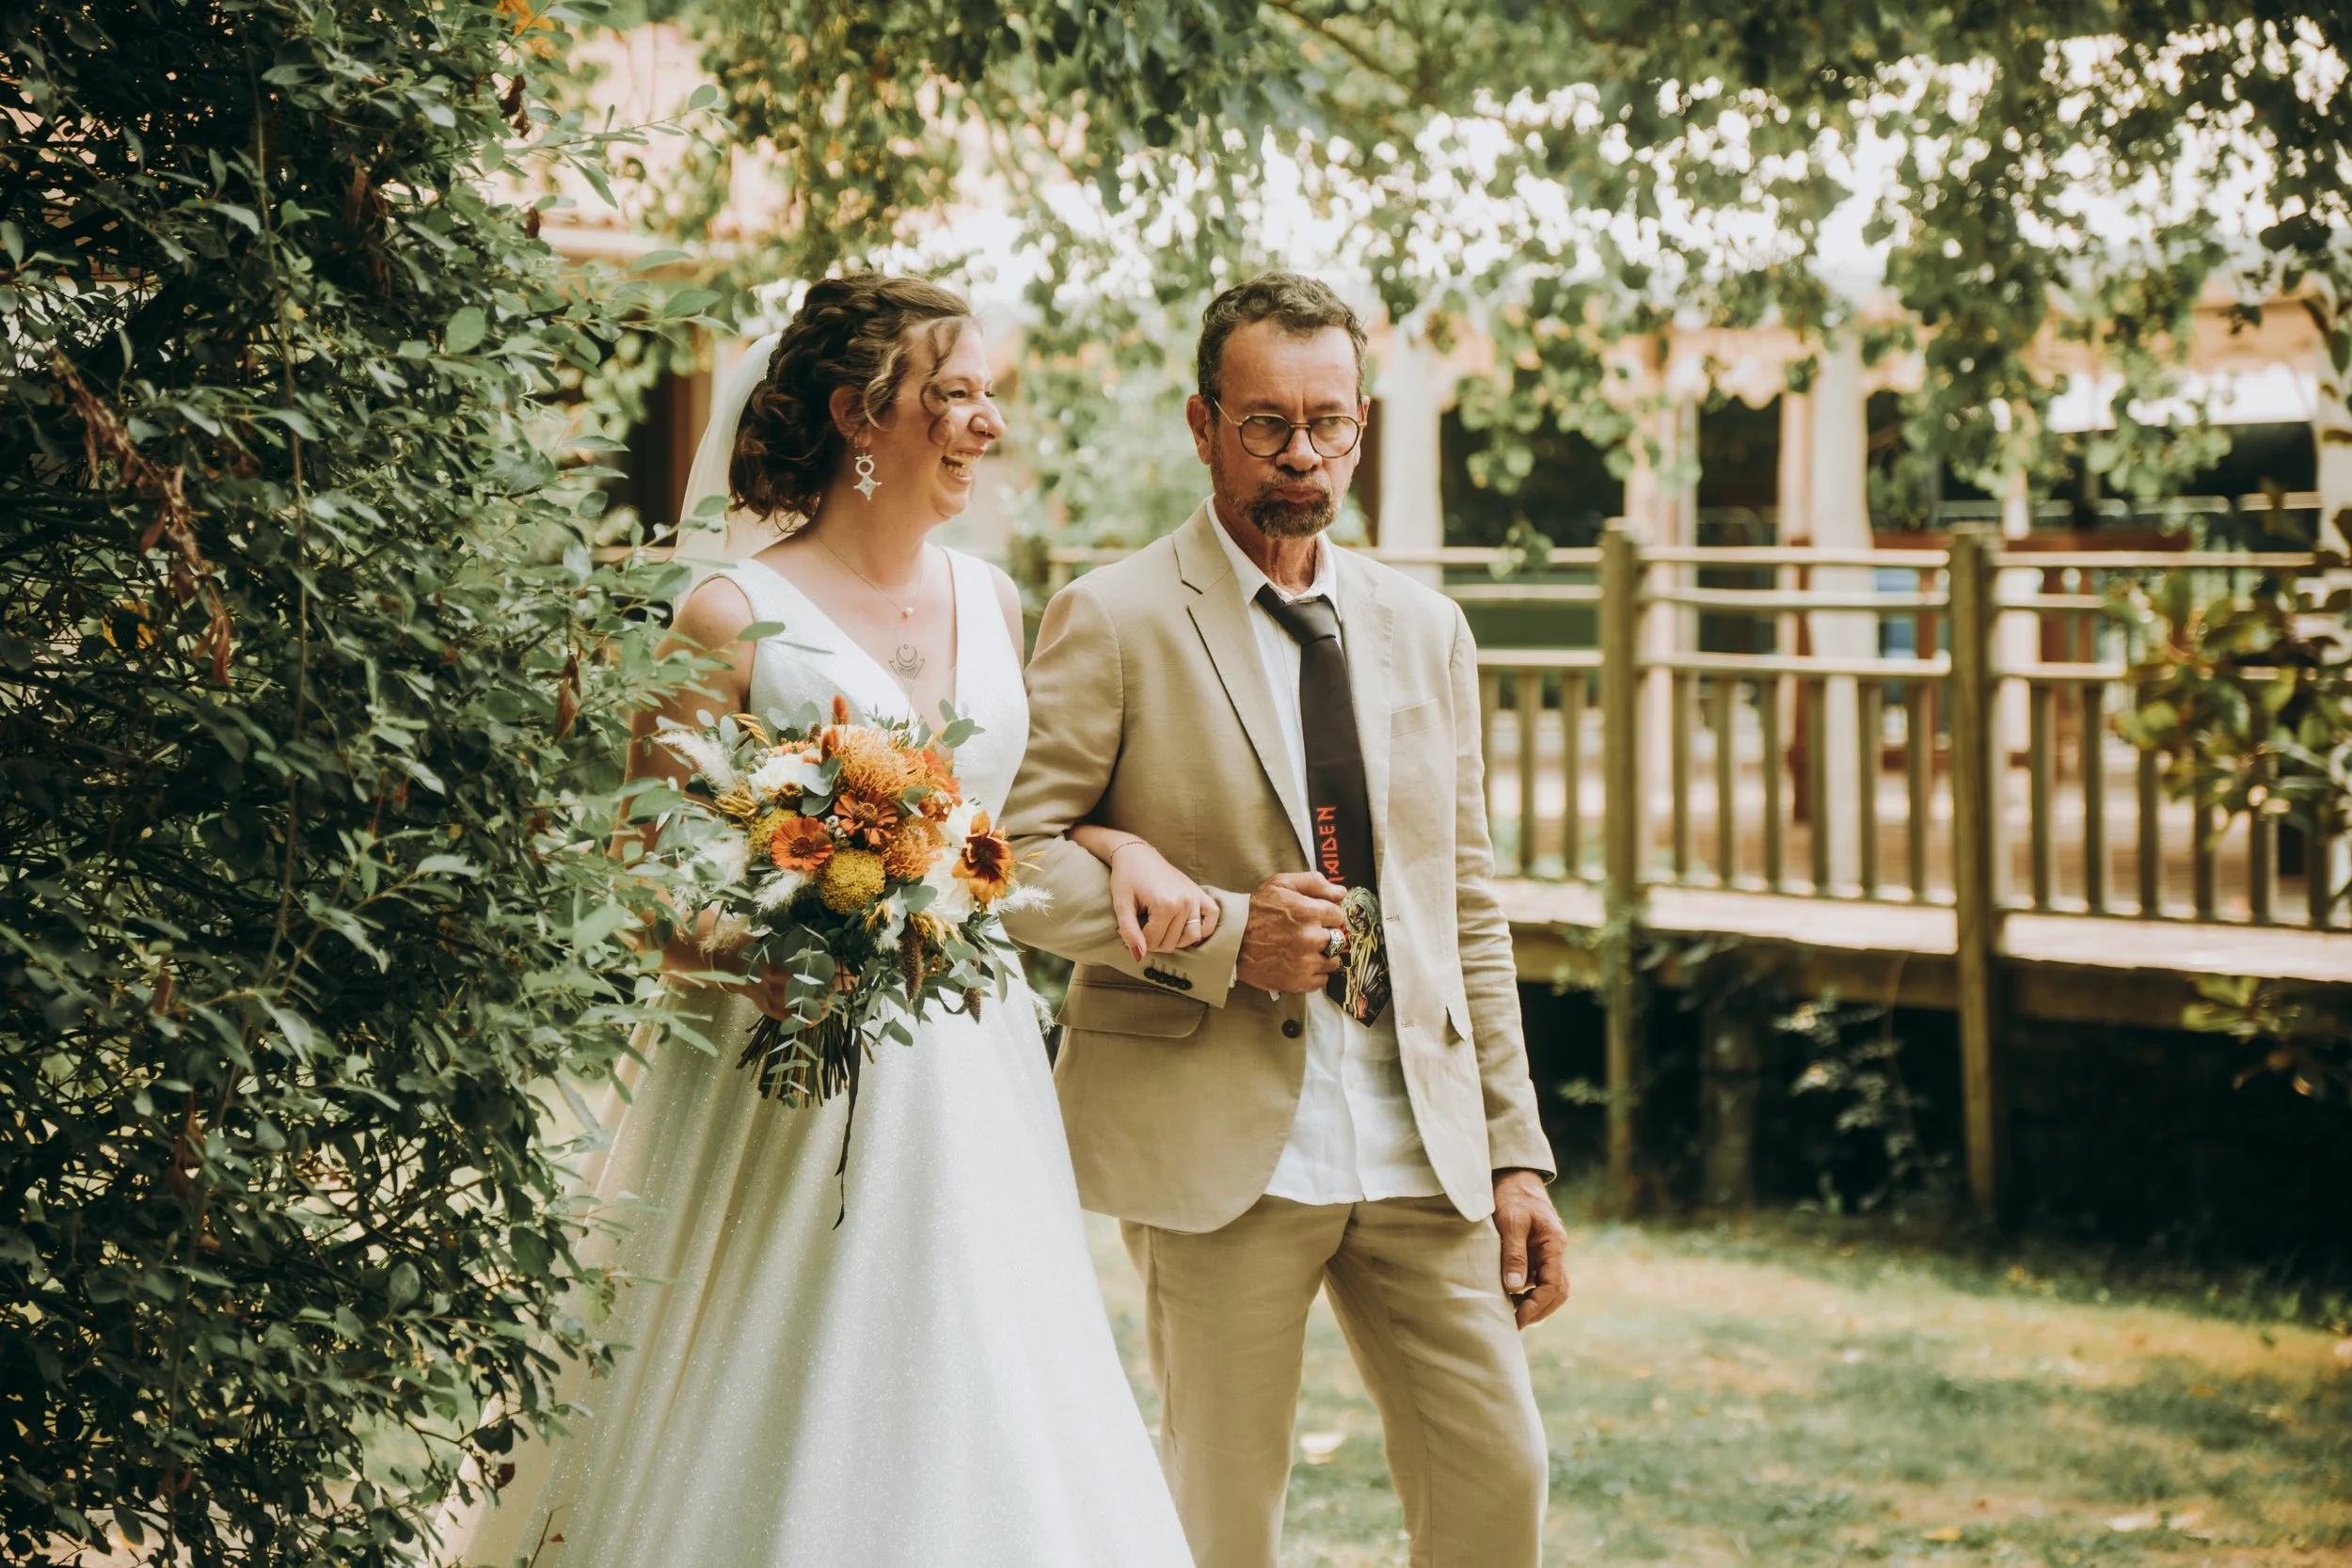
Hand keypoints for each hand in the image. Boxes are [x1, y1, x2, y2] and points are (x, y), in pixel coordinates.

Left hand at [1109, 840, 1221, 960]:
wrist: (1137, 854)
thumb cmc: (1126, 877)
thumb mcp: (1121, 905)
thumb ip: (1130, 932)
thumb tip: (1139, 956)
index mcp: (1165, 904)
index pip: (1154, 942)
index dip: (1139, 941)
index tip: (1131, 930)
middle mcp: (1184, 902)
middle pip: (1172, 942)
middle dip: (1154, 942)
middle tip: (1142, 929)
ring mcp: (1194, 897)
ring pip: (1192, 936)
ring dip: (1176, 939)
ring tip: (1161, 929)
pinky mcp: (1199, 893)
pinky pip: (1212, 917)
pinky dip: (1204, 928)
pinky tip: (1187, 928)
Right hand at [1234, 871, 1345, 993]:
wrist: (1230, 939)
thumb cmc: (1255, 910)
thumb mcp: (1281, 884)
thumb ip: (1313, 883)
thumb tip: (1341, 892)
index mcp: (1308, 912)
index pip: (1337, 916)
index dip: (1327, 916)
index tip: (1315, 918)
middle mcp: (1310, 938)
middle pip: (1337, 939)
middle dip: (1325, 935)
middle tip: (1308, 934)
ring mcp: (1305, 962)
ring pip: (1333, 961)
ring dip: (1323, 956)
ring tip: (1306, 951)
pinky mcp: (1297, 982)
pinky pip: (1322, 980)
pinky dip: (1315, 974)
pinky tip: (1302, 965)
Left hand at [1493, 1169, 1568, 1328]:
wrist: (1512, 1177)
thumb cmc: (1512, 1195)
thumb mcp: (1511, 1221)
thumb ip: (1514, 1253)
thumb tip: (1513, 1288)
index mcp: (1555, 1244)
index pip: (1555, 1285)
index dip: (1537, 1305)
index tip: (1517, 1318)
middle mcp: (1554, 1253)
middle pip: (1558, 1292)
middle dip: (1539, 1311)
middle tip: (1515, 1324)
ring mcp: (1545, 1255)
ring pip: (1548, 1289)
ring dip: (1534, 1305)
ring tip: (1511, 1315)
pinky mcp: (1534, 1255)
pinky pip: (1536, 1280)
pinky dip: (1527, 1294)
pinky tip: (1510, 1299)